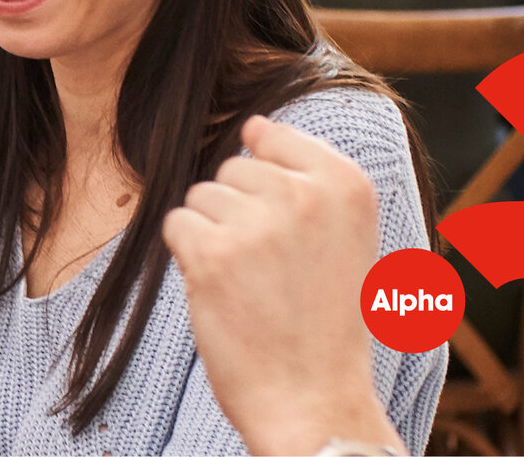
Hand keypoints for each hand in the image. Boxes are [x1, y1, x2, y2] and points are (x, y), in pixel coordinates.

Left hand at [162, 115, 402, 455]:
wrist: (314, 399)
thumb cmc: (326, 323)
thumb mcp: (347, 237)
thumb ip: (308, 179)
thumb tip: (252, 124)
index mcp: (348, 184)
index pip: (273, 135)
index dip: (264, 179)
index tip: (282, 227)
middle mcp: (305, 194)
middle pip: (231, 168)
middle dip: (237, 212)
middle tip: (269, 269)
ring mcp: (258, 222)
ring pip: (200, 196)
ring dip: (212, 236)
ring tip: (249, 282)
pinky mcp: (212, 253)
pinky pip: (176, 224)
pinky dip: (188, 256)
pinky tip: (222, 290)